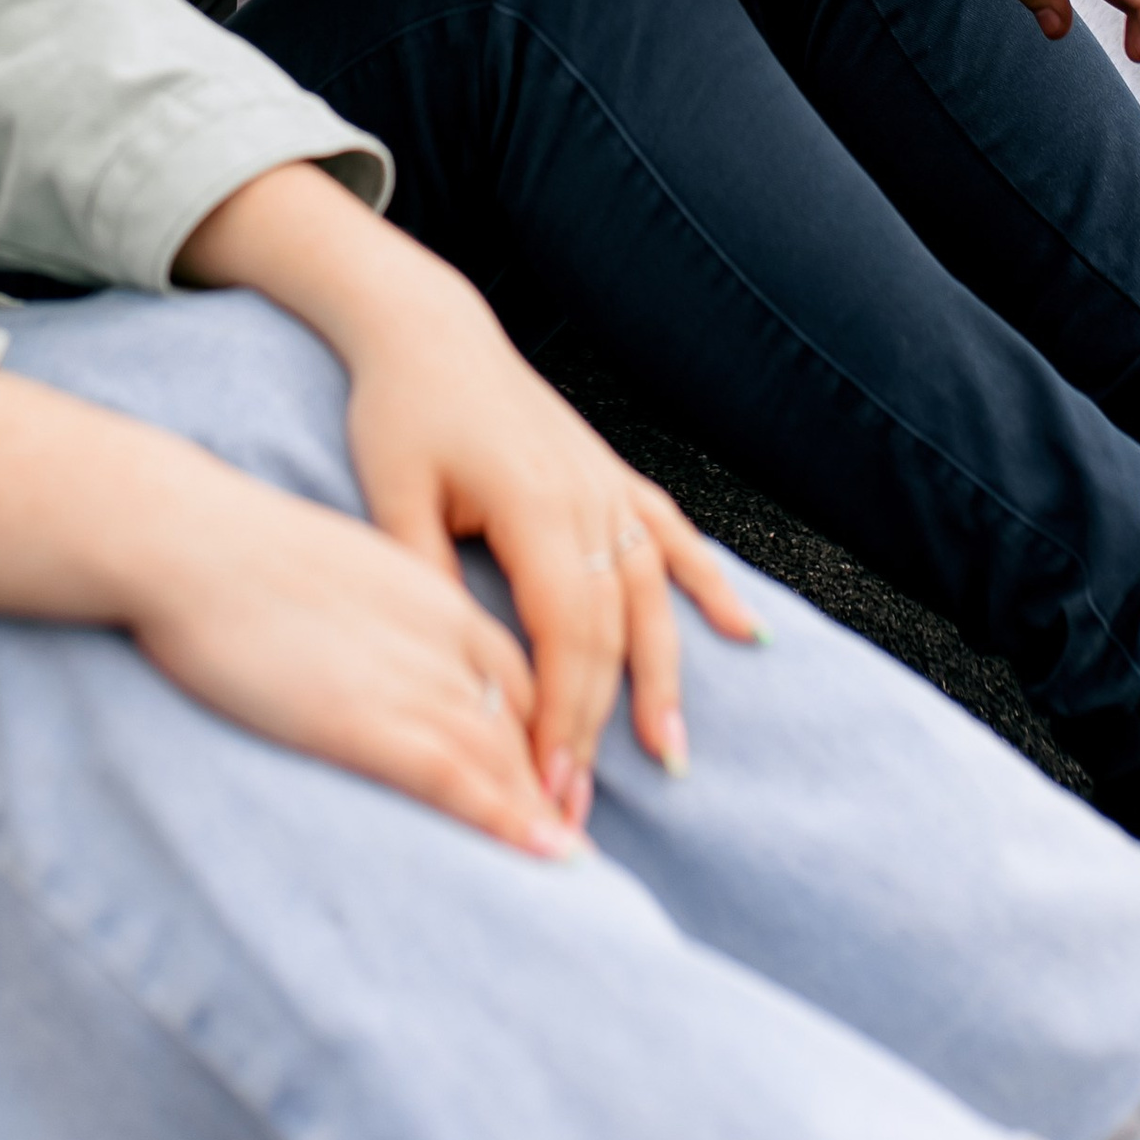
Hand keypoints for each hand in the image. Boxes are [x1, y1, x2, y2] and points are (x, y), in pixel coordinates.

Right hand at [0, 371, 579, 856]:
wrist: (190, 541)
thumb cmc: (235, 552)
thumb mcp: (331, 570)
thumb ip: (368, 613)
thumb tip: (358, 647)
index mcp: (434, 596)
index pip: (515, 674)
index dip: (540, 729)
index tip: (551, 775)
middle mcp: (443, 636)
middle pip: (526, 719)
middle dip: (555, 780)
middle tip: (578, 834)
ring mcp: (411, 679)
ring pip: (506, 754)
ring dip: (547, 812)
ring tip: (575, 864)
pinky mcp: (370, 721)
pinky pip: (460, 778)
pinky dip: (509, 819)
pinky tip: (544, 853)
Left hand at [177, 165, 760, 819]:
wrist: (429, 332)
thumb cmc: (400, 411)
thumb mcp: (393, 498)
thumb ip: (430, 580)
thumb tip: (458, 674)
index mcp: (535, 506)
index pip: (564, 636)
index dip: (562, 718)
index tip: (547, 786)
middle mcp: (589, 500)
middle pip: (610, 633)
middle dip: (599, 726)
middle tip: (578, 806)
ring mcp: (609, 487)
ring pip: (652, 597)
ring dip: (665, 678)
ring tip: (672, 754)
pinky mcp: (613, 478)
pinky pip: (676, 540)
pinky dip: (711, 588)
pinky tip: (746, 634)